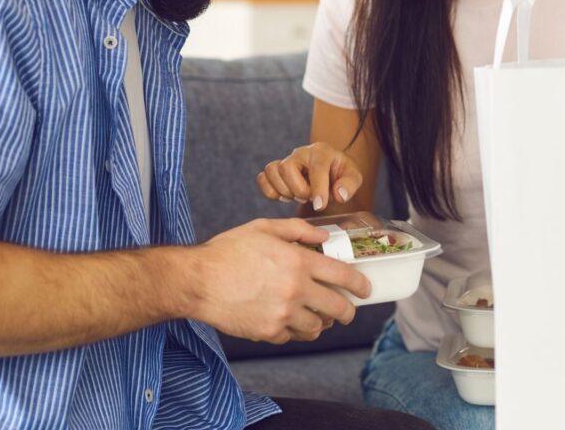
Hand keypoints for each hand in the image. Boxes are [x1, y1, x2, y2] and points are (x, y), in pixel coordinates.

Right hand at [189, 218, 370, 343]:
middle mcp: (295, 291)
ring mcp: (282, 315)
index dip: (360, 284)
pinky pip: (293, 336)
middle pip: (338, 309)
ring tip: (316, 314)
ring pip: (318, 327)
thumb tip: (323, 237)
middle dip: (348, 310)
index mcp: (297, 262)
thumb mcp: (263, 228)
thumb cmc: (228, 251)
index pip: (343, 277)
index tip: (365, 289)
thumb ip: (297, 231)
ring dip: (321, 321)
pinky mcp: (269, 332)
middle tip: (347, 309)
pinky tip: (289, 319)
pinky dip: (296, 329)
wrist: (198, 281)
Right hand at [256, 142, 362, 212]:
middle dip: (299, 190)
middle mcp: (301, 152)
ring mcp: (286, 160)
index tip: (320, 205)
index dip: (318, 188)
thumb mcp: (353, 177)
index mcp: (322, 151)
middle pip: (287, 168)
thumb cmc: (340, 173)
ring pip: (273, 171)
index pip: (316, 167)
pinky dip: (270, 190)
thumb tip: (339, 194)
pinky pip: (263, 178)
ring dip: (285, 190)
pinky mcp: (276, 170)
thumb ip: (349, 185)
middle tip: (310, 197)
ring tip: (298, 195)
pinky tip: (284, 195)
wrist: (329, 171)